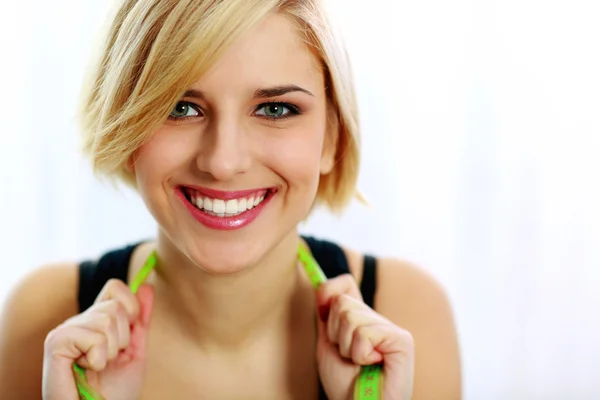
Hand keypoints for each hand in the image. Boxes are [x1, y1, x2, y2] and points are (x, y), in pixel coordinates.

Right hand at [42, 279, 153, 399]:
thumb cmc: (114, 392)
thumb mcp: (134, 352)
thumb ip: (140, 320)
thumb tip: (146, 286)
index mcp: (95, 321)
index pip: (115, 287)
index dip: (131, 307)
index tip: (129, 334)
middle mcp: (78, 322)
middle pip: (114, 305)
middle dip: (122, 338)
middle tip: (109, 360)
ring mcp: (64, 331)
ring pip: (106, 320)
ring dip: (110, 351)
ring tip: (97, 368)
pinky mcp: (55, 344)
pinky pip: (91, 336)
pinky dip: (97, 358)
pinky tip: (86, 369)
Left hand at [315, 274, 413, 399]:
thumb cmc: (345, 385)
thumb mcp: (329, 345)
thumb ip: (326, 317)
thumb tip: (320, 286)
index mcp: (361, 320)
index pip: (346, 284)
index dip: (328, 289)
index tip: (321, 309)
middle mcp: (377, 320)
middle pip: (342, 302)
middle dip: (335, 334)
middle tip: (348, 356)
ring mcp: (391, 329)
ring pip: (350, 318)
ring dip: (347, 348)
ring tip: (360, 364)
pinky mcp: (401, 340)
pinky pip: (364, 333)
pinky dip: (360, 354)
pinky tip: (372, 365)